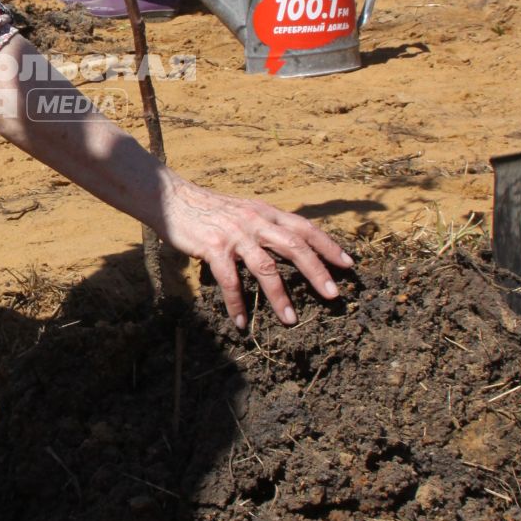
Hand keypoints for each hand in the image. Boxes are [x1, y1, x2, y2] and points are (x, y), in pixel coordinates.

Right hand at [153, 172, 351, 329]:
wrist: (171, 198)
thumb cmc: (209, 209)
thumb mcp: (244, 211)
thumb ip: (265, 225)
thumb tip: (290, 245)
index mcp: (265, 212)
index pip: (305, 228)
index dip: (329, 245)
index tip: (349, 264)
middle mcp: (255, 221)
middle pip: (294, 247)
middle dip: (317, 272)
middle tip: (334, 295)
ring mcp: (234, 234)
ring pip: (265, 267)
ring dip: (280, 296)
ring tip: (291, 320)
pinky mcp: (213, 247)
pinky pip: (230, 280)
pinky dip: (236, 303)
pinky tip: (241, 321)